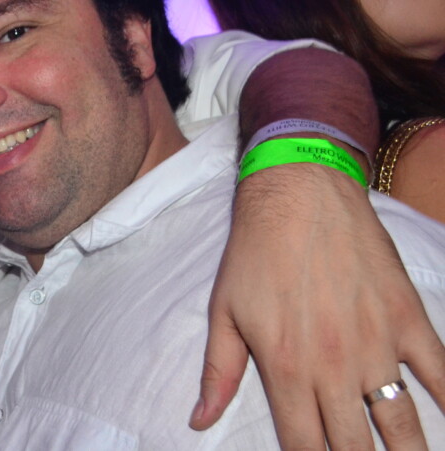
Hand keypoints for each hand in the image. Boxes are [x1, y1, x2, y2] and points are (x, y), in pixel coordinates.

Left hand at [189, 163, 444, 448]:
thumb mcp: (224, 312)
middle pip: (354, 447)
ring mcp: (376, 344)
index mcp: (283, 368)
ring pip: (402, 424)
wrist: (299, 195)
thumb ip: (218, 373)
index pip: (304, 447)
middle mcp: (333, 365)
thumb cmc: (255, 253)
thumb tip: (199, 421)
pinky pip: (440, 374)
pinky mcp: (407, 318)